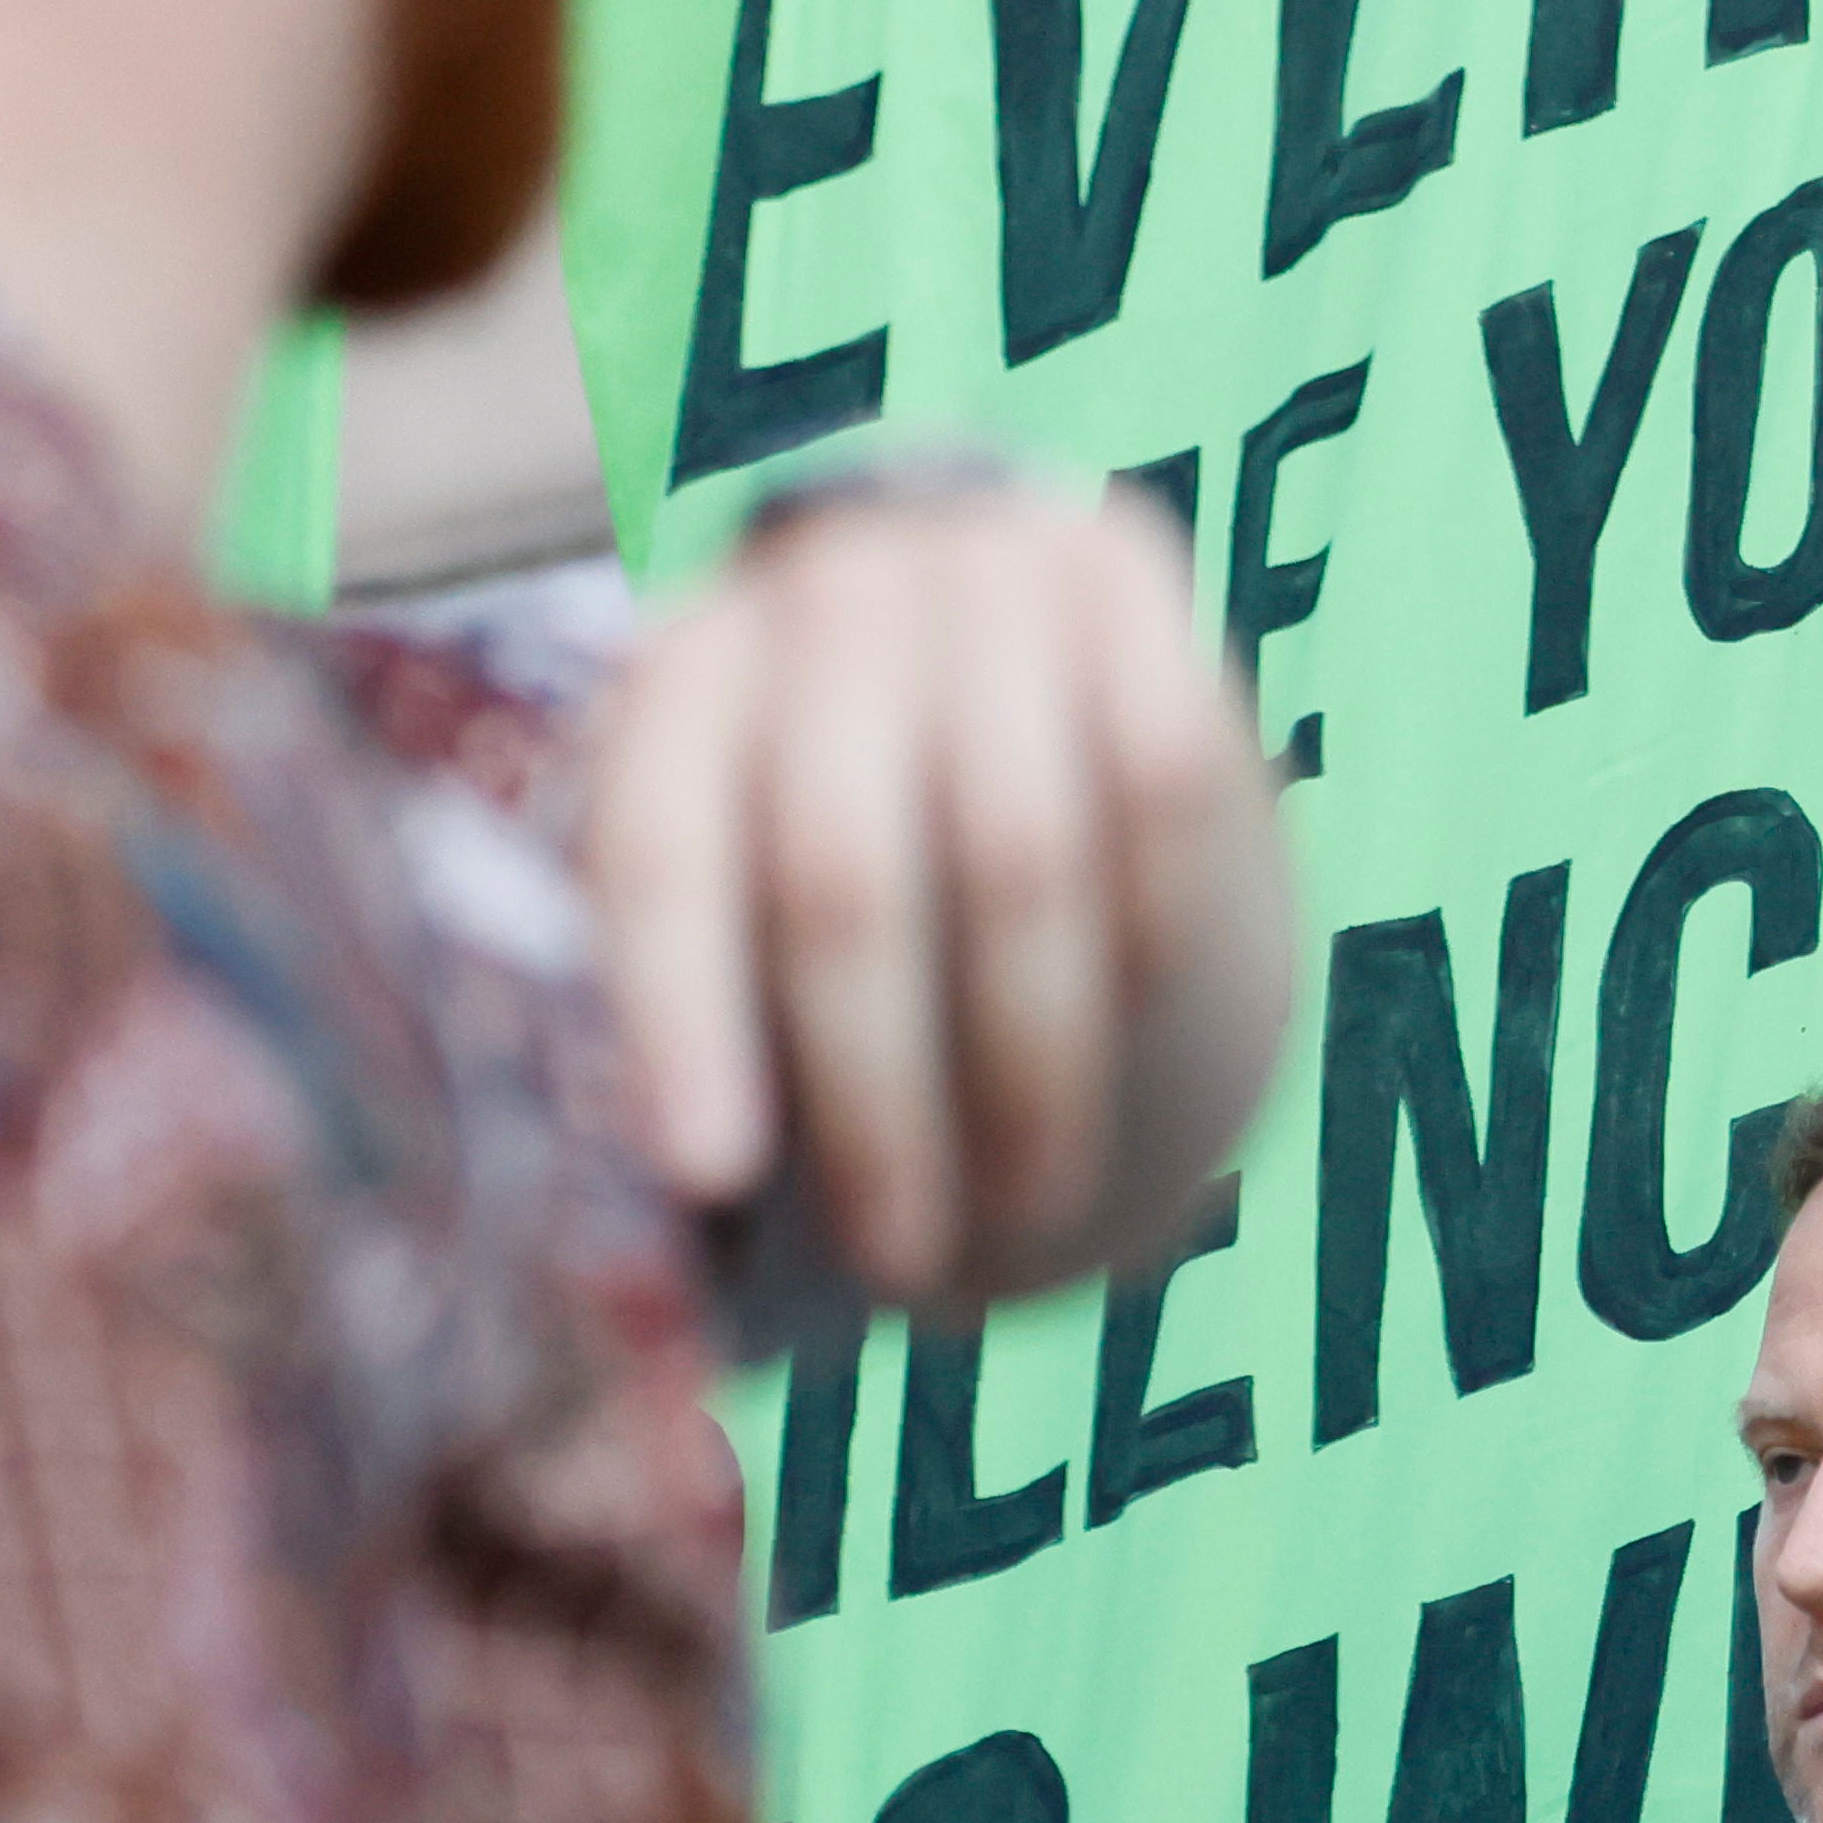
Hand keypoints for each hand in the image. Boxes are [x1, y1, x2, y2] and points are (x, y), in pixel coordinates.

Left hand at [595, 478, 1293, 1311]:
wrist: (1002, 643)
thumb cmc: (850, 837)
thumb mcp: (753, 882)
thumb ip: (718, 987)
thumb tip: (691, 1232)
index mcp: (675, 668)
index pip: (660, 847)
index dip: (680, 1015)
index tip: (715, 1183)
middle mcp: (820, 585)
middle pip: (845, 872)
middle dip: (877, 1096)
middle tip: (903, 1262)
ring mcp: (984, 560)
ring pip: (1022, 852)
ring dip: (1034, 1064)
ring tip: (1030, 1208)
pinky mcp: (1130, 565)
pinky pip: (1162, 784)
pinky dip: (1152, 935)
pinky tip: (1139, 1030)